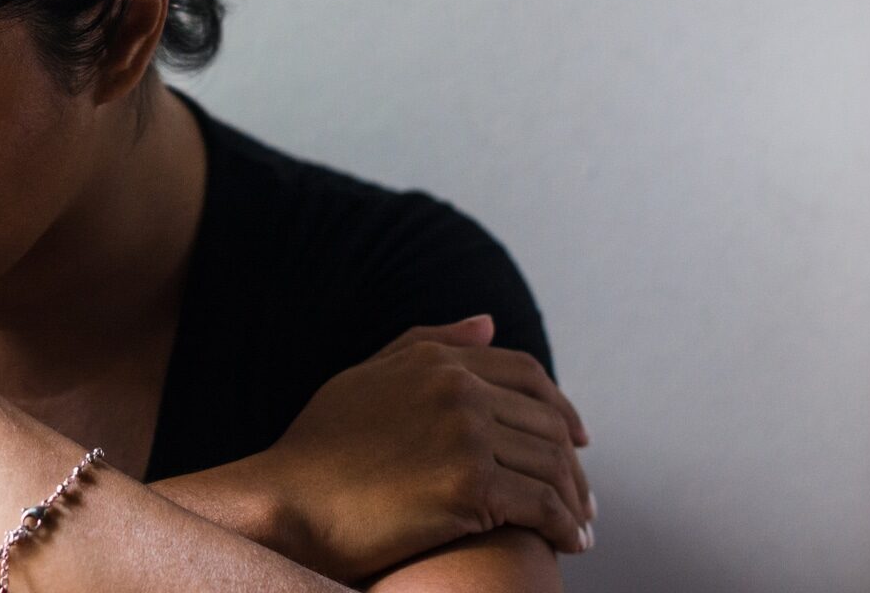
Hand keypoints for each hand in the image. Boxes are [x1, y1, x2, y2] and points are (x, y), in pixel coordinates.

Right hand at [262, 315, 594, 582]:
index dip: (560, 408)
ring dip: (576, 501)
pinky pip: (544, 505)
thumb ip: (426, 345)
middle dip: (573, 463)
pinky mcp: (471, 485)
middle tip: (583, 499)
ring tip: (579, 529)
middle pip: (547, 422)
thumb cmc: (317, 449)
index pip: (526, 375)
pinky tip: (569, 546)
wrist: (286, 502)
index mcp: (434, 360)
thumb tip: (489, 323)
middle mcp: (457, 388)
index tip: (578, 441)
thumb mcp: (365, 379)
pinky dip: (566, 528)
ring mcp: (465, 434)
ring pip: (552, 464)